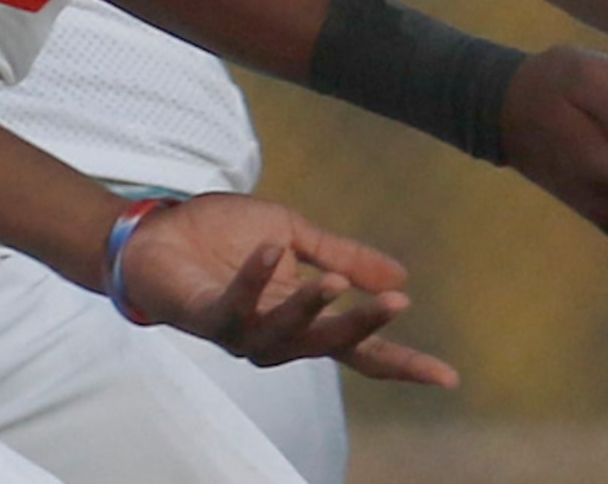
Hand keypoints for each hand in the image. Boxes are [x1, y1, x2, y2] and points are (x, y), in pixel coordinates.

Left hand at [114, 191, 457, 386]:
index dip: (402, 362)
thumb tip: (402, 275)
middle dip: (363, 327)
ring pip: (283, 335)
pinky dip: (251, 280)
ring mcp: (239, 331)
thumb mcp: (293, 234)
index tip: (448, 377)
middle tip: (397, 304)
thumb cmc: (223, 236)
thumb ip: (342, 256)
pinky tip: (270, 253)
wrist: (159, 230)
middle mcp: (275, 335)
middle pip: (329, 345)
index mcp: (301, 315)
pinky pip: (233, 305)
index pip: (360, 348)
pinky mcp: (204, 316)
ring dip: (310, 308)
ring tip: (336, 281)